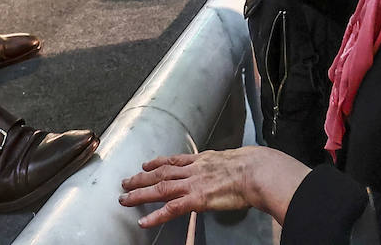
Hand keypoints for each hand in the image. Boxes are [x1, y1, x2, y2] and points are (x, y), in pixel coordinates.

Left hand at [119, 147, 309, 226]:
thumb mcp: (233, 158)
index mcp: (203, 160)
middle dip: (141, 177)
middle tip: (125, 182)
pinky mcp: (196, 199)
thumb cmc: (252, 166)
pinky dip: (156, 215)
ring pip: (160, 187)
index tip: (146, 164)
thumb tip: (226, 166)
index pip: (175, 160)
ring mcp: (193, 184)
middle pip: (161, 172)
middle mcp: (194, 169)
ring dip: (140, 193)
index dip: (158, 162)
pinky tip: (144, 221)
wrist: (256, 171)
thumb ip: (223, 164)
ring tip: (125, 199)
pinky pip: (171, 208)